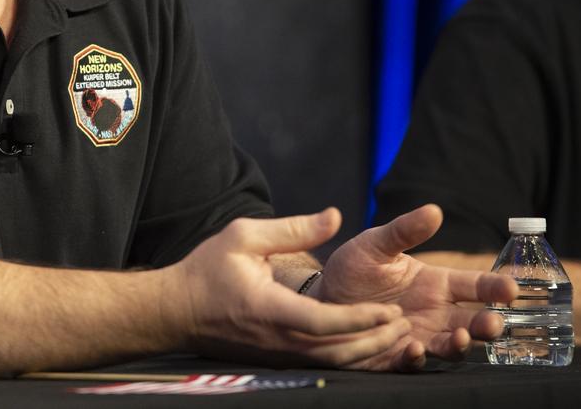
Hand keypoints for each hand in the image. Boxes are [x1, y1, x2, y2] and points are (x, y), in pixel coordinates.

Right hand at [172, 208, 410, 367]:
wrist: (176, 311)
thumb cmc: (208, 270)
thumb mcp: (244, 236)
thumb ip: (293, 229)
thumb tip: (336, 216)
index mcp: (269, 310)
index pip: (324, 322)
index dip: (361, 319)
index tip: (389, 309)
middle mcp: (277, 340)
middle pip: (337, 352)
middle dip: (375, 340)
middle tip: (404, 324)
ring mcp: (277, 356)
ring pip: (332, 363)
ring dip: (366, 352)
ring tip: (394, 336)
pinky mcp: (277, 361)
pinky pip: (320, 364)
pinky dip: (349, 358)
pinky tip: (367, 345)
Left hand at [315, 204, 518, 369]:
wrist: (321, 297)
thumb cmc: (353, 268)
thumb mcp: (375, 245)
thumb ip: (403, 231)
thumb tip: (434, 210)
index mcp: (436, 284)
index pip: (475, 286)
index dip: (495, 287)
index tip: (512, 288)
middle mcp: (435, 313)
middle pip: (472, 321)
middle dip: (488, 325)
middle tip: (493, 323)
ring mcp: (418, 336)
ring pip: (451, 346)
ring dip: (460, 344)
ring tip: (460, 337)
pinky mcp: (394, 356)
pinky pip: (411, 362)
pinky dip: (416, 357)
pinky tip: (414, 348)